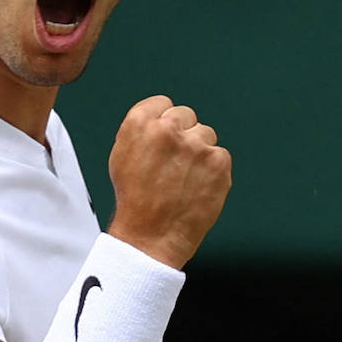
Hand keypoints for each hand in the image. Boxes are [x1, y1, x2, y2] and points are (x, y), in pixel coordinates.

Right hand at [106, 95, 231, 269]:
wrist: (151, 237)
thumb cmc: (135, 200)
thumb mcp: (122, 155)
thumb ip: (143, 131)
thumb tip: (162, 118)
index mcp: (140, 122)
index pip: (163, 104)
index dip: (163, 123)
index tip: (164, 140)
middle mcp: (169, 128)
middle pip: (186, 116)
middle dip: (182, 135)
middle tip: (174, 164)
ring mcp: (196, 145)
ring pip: (205, 135)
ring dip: (199, 152)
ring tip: (184, 179)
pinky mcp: (218, 162)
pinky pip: (220, 156)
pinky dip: (212, 171)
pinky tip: (197, 187)